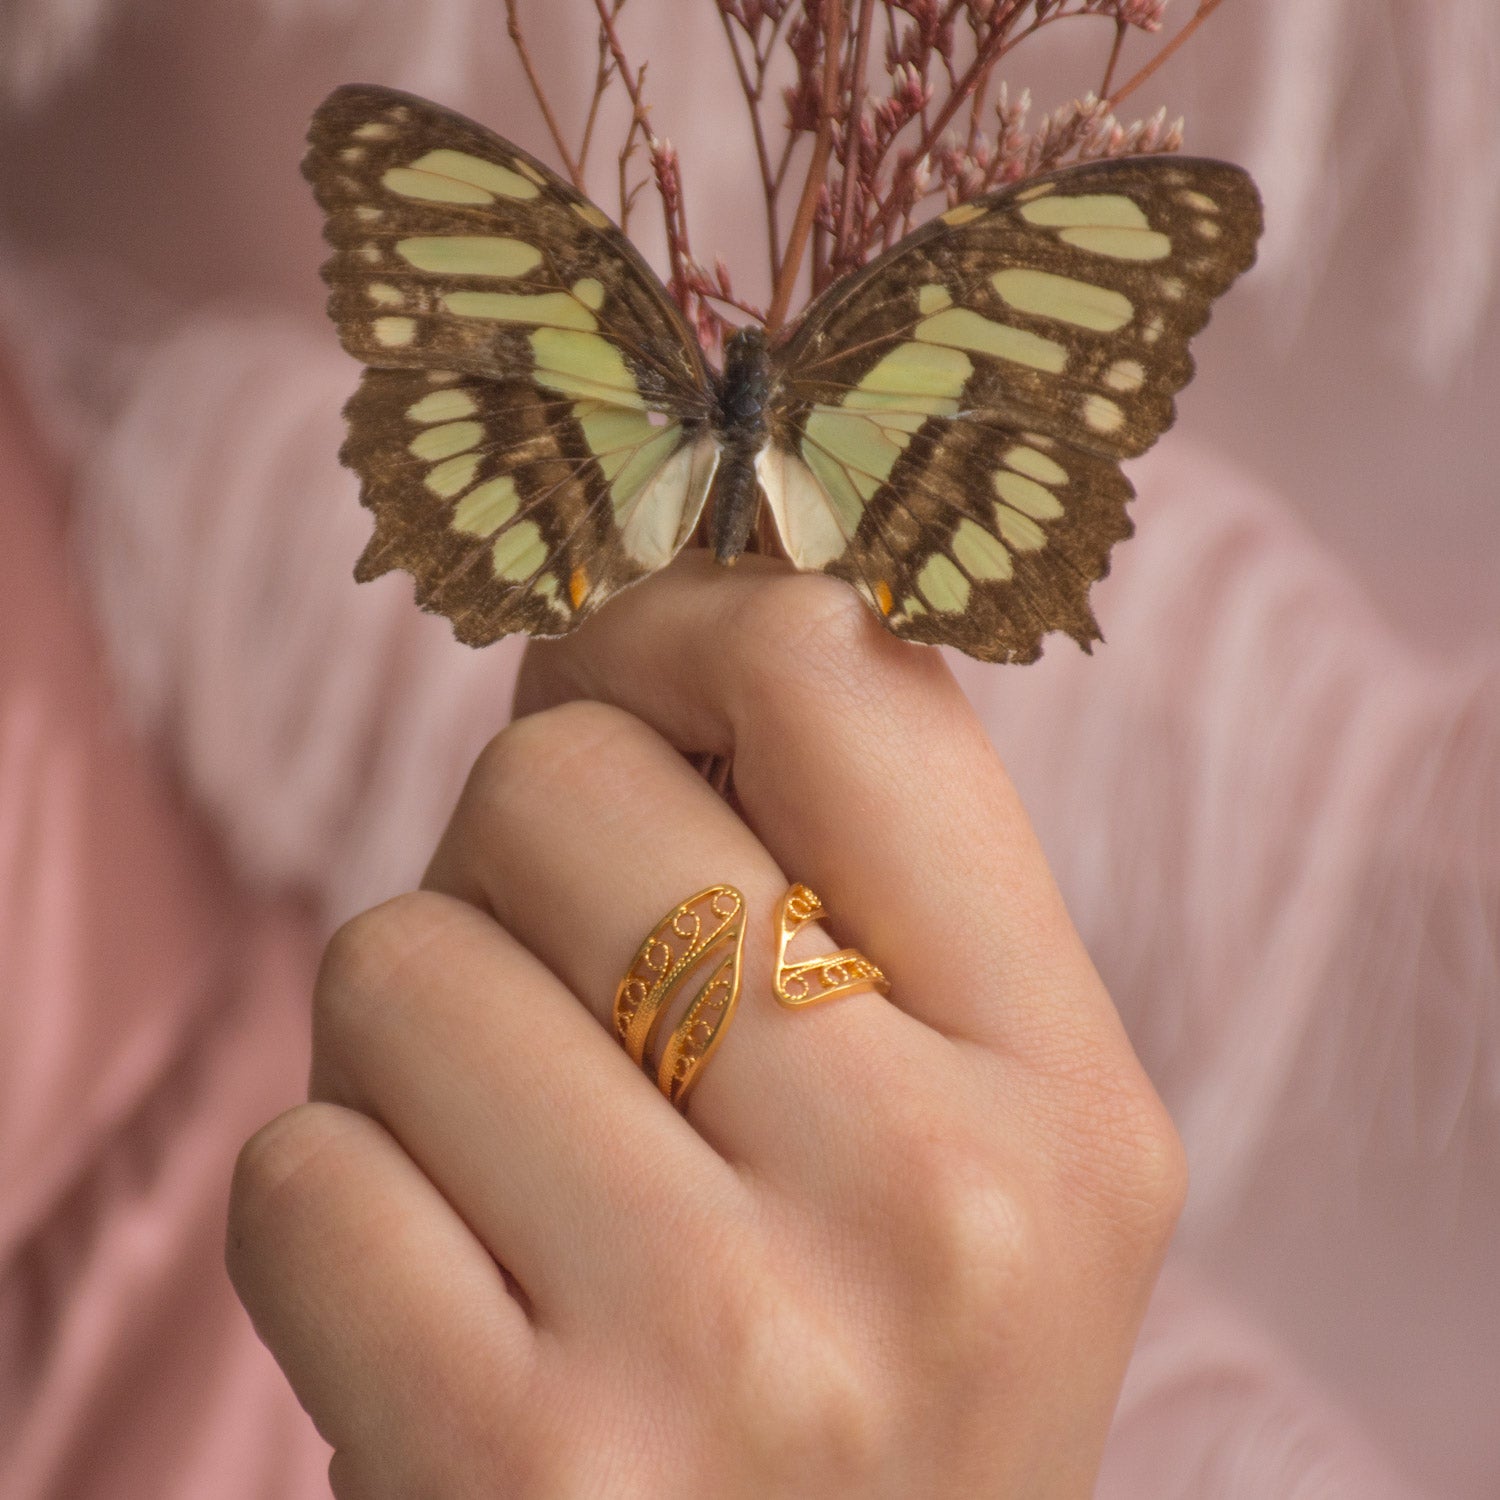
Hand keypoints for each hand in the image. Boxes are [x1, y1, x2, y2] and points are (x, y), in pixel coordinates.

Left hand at [226, 553, 1184, 1497]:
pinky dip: (339, 1209)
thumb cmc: (869, 1376)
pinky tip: (451, 1311)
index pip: (835, 675)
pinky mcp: (524, 1475)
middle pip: (557, 785)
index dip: (675, 624)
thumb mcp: (966, 1142)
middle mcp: (936, 1203)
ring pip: (399, 960)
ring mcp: (733, 1343)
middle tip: (574, 996)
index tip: (611, 674)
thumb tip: (617, 631)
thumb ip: (839, 881)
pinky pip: (302, 1169)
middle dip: (513, 862)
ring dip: (414, 1048)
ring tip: (523, 1176)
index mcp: (1064, 1087)